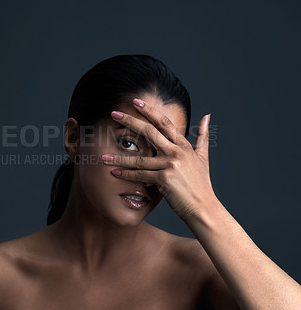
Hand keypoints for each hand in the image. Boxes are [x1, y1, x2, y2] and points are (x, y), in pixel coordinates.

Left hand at [101, 98, 217, 222]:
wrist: (204, 207)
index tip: (135, 102)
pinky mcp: (164, 180)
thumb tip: (207, 116)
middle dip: (130, 121)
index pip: (164, 123)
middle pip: (149, 132)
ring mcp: (170, 165)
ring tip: (103, 155)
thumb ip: (202, 135)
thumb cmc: (201, 184)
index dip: (149, 111)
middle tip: (114, 113)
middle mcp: (177, 152)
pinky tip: (114, 172)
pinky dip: (126, 174)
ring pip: (139, 158)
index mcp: (183, 145)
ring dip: (120, 157)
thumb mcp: (203, 157)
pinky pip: (140, 175)